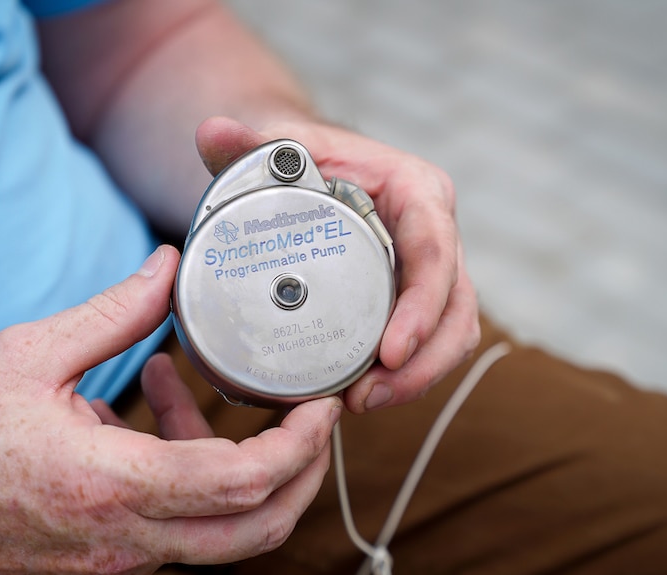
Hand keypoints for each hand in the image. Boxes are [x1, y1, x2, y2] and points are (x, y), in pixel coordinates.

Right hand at [0, 245, 341, 573]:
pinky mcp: (111, 559)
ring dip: (244, 467)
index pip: (243, 482)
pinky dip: (193, 471)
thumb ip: (113, 313)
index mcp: (112, 485)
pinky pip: (181, 525)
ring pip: (226, 534)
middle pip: (259, 529)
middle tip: (312, 416)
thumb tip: (166, 266)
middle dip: (303, 473)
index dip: (299, 445)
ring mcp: (121, 559)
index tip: (321, 404)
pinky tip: (154, 406)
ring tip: (209, 391)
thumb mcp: (26, 357)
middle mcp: (127, 538)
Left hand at [196, 117, 480, 413]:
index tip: (391, 351)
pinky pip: (430, 343)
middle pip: (456, 306)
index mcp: (414, 190)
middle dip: (423, 361)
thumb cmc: (299, 162)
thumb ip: (245, 145)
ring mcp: (429, 270)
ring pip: (452, 333)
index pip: (435, 250)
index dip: (423, 305)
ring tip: (363, 404)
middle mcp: (434, 231)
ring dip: (417, 378)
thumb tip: (210, 131)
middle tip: (368, 396)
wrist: (309, 176)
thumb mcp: (276, 148)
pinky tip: (364, 396)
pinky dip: (408, 376)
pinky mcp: (416, 297)